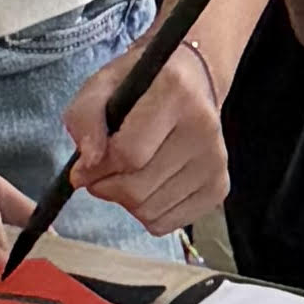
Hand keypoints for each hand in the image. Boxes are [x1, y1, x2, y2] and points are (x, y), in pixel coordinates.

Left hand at [71, 37, 230, 239]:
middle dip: (107, 187)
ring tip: (127, 175)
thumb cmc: (142, 83)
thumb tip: (86, 168)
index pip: (128, 153)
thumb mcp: (103, 84)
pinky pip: (169, 223)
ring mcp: (216, 160)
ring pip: (152, 211)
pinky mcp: (220, 186)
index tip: (83, 167)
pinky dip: (148, 213)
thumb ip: (85, 119)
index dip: (96, 168)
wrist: (194, 79)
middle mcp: (203, 126)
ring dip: (126, 201)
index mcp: (174, 91)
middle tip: (100, 174)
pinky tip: (149, 185)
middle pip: (139, 188)